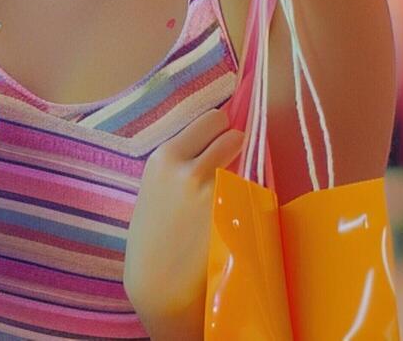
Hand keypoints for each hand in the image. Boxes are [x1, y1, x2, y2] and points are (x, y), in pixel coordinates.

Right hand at [124, 108, 244, 335]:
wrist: (157, 283)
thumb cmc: (151, 238)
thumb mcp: (154, 188)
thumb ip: (178, 164)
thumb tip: (211, 142)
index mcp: (165, 158)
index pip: (210, 119)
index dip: (219, 129)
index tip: (219, 138)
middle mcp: (190, 168)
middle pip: (232, 132)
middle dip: (234, 144)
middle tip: (229, 162)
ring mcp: (215, 191)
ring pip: (245, 159)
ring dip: (243, 168)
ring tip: (231, 188)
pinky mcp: (234, 214)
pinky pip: (251, 189)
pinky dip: (248, 195)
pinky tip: (235, 211)